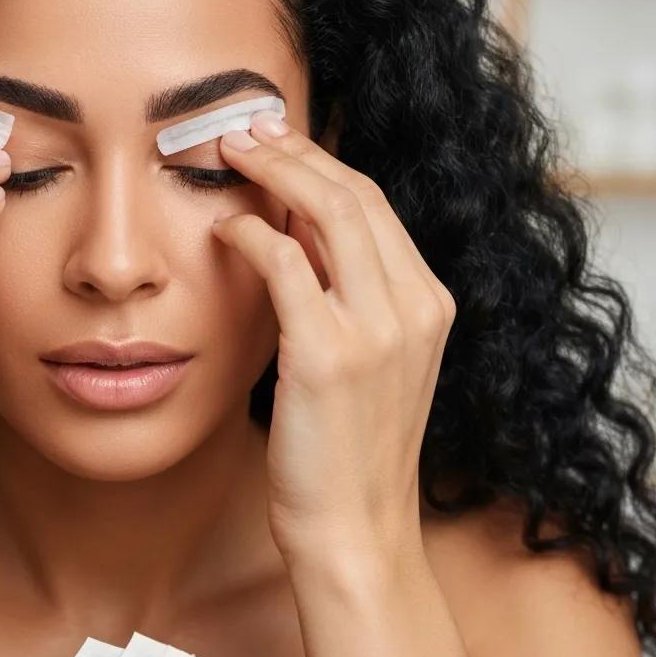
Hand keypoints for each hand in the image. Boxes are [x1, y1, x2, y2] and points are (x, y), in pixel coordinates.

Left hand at [211, 112, 455, 563]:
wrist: (354, 528)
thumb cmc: (348, 445)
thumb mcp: (369, 359)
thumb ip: (346, 293)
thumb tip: (293, 228)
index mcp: (429, 304)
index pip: (374, 206)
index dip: (321, 162)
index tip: (279, 139)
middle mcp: (415, 307)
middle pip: (354, 195)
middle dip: (295, 150)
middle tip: (245, 128)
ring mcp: (378, 330)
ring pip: (328, 213)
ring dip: (274, 172)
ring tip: (230, 153)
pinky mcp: (330, 354)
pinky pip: (287, 265)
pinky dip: (253, 233)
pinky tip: (226, 227)